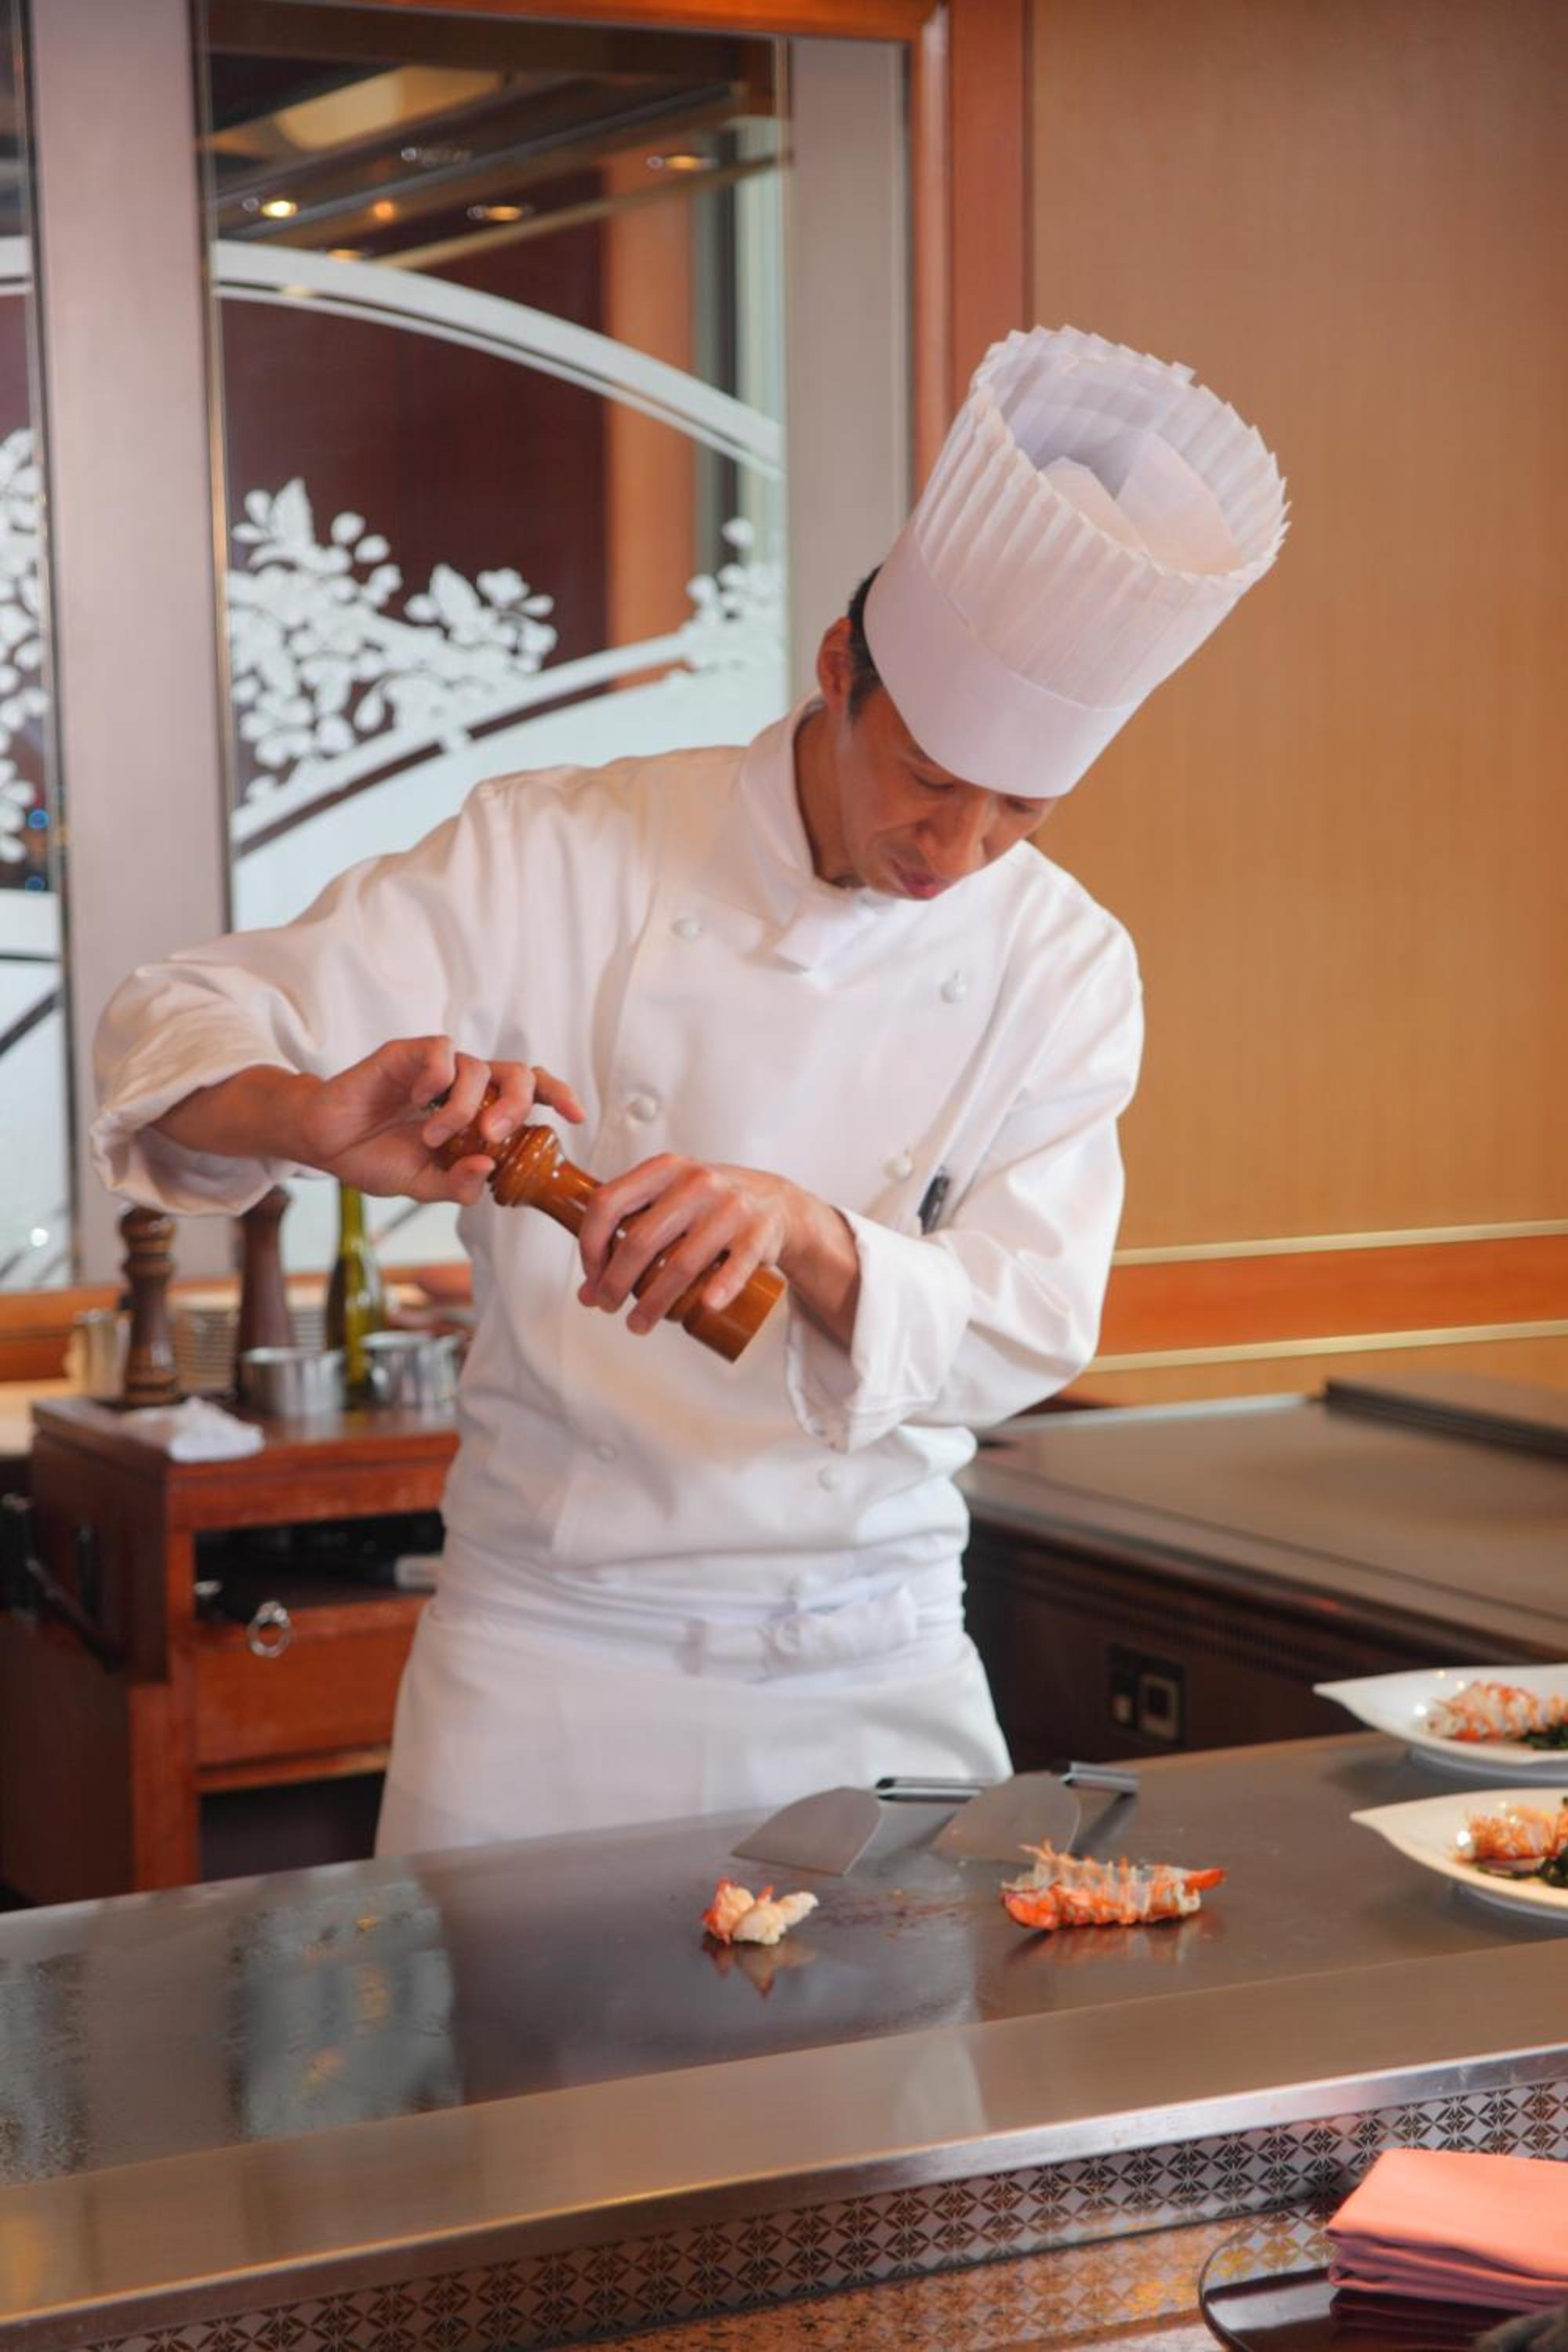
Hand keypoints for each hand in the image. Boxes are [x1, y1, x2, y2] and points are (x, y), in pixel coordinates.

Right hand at [298, 1036, 583, 1202]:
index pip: (529, 1092)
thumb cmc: (377, 1158)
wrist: (325, 1146)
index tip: (575, 1117)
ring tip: (434, 1137)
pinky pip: (441, 1052)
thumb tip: (488, 1169)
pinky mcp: (406, 1054)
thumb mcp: (424, 1186)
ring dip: (465, 1108)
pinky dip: (438, 1080)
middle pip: (518, 1073)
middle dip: (518, 1103)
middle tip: (496, 1134)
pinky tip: (418, 1100)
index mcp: (477, 1110)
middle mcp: (463, 1084)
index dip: (557, 1096)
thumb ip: (459, 1184)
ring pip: (478, 1067)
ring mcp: (436, 1067)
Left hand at [576, 1156, 798, 1334]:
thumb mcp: (669, 1199)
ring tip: (637, 1324)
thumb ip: (629, 1231)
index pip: (608, 1202)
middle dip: (615, 1283)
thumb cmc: (709, 1205)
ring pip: (682, 1263)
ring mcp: (730, 1207)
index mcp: (665, 1168)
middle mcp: (696, 1182)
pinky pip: (737, 1265)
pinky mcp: (759, 1232)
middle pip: (640, 1240)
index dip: (590, 1245)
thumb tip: (588, 1292)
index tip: (591, 1276)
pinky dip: (721, 1288)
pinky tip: (705, 1306)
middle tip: (607, 1307)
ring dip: (654, 1303)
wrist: (775, 1203)